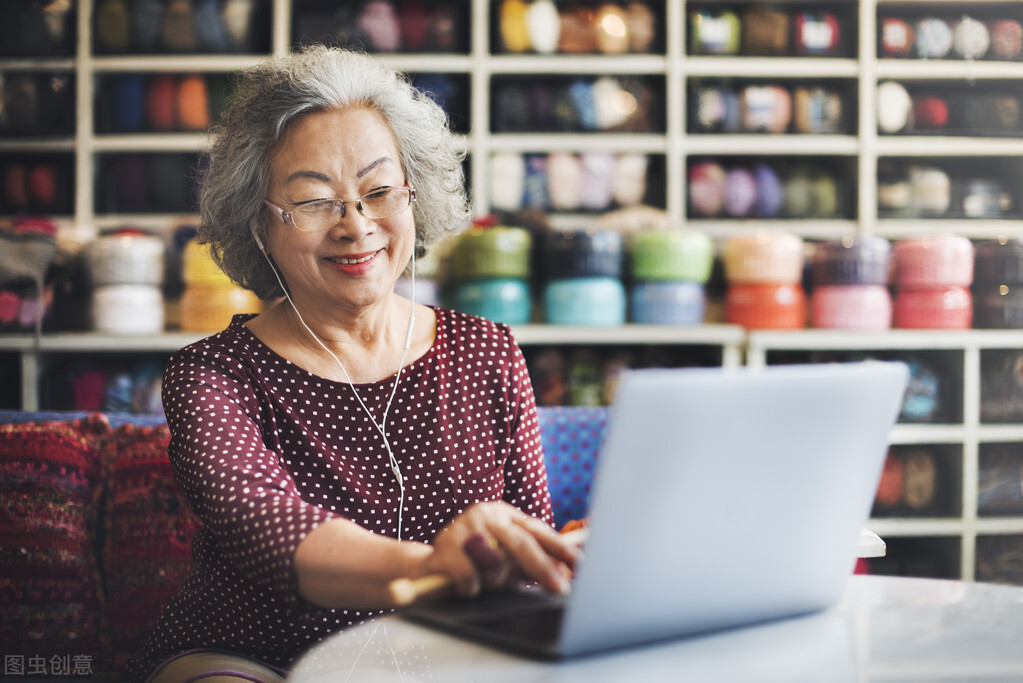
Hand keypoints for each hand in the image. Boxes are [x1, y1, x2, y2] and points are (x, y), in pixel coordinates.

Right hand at [421, 501, 578, 597]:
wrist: (428, 567)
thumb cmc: (473, 563)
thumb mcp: (505, 560)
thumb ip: (530, 563)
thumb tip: (564, 572)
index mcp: (504, 514)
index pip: (538, 531)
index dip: (560, 548)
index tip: (580, 564)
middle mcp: (485, 514)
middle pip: (521, 543)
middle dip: (543, 569)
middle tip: (561, 588)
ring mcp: (463, 527)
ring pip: (495, 562)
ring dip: (494, 580)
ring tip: (484, 582)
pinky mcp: (444, 546)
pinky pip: (470, 576)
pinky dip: (471, 588)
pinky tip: (465, 586)